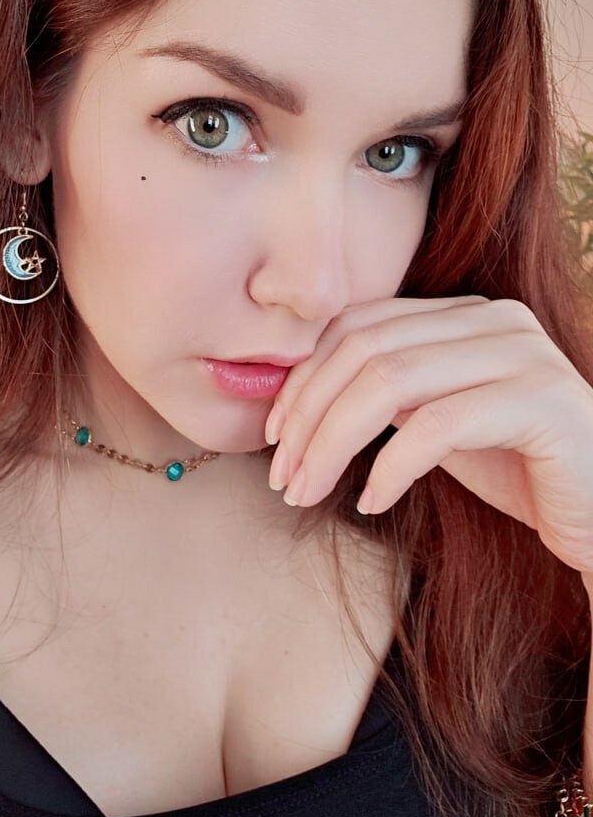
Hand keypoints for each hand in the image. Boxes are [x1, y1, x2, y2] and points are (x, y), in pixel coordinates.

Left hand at [264, 295, 592, 577]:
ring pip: (391, 381)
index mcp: (465, 314)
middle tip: (284, 475)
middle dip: (308, 414)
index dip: (304, 378)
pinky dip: (390, 467)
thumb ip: (390, 395)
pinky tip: (372, 502)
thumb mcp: (440, 422)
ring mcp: (522, 354)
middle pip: (365, 349)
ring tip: (308, 491)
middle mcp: (494, 319)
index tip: (275, 437)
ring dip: (332, 442)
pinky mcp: (542, 401)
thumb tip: (300, 398)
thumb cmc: (520, 469)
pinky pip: (438, 425)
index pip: (359, 326)